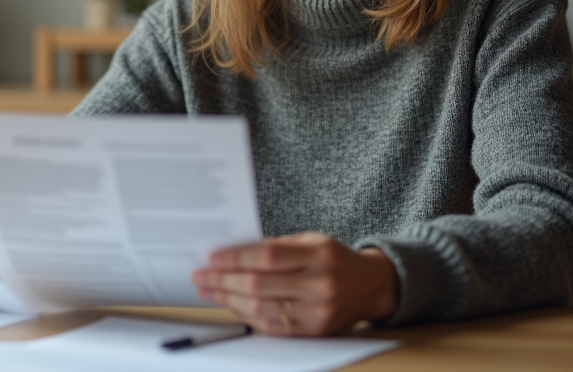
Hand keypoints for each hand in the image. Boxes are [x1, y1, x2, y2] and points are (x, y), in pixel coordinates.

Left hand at [191, 232, 398, 335]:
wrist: (371, 285)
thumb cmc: (334, 258)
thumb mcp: (311, 241)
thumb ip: (277, 247)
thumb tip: (232, 253)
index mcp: (318, 254)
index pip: (268, 257)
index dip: (236, 258)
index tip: (212, 258)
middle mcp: (320, 284)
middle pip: (260, 285)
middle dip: (224, 281)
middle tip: (201, 276)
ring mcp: (318, 311)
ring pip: (262, 309)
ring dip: (229, 300)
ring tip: (209, 291)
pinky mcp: (315, 331)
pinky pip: (273, 327)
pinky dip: (248, 316)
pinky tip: (232, 305)